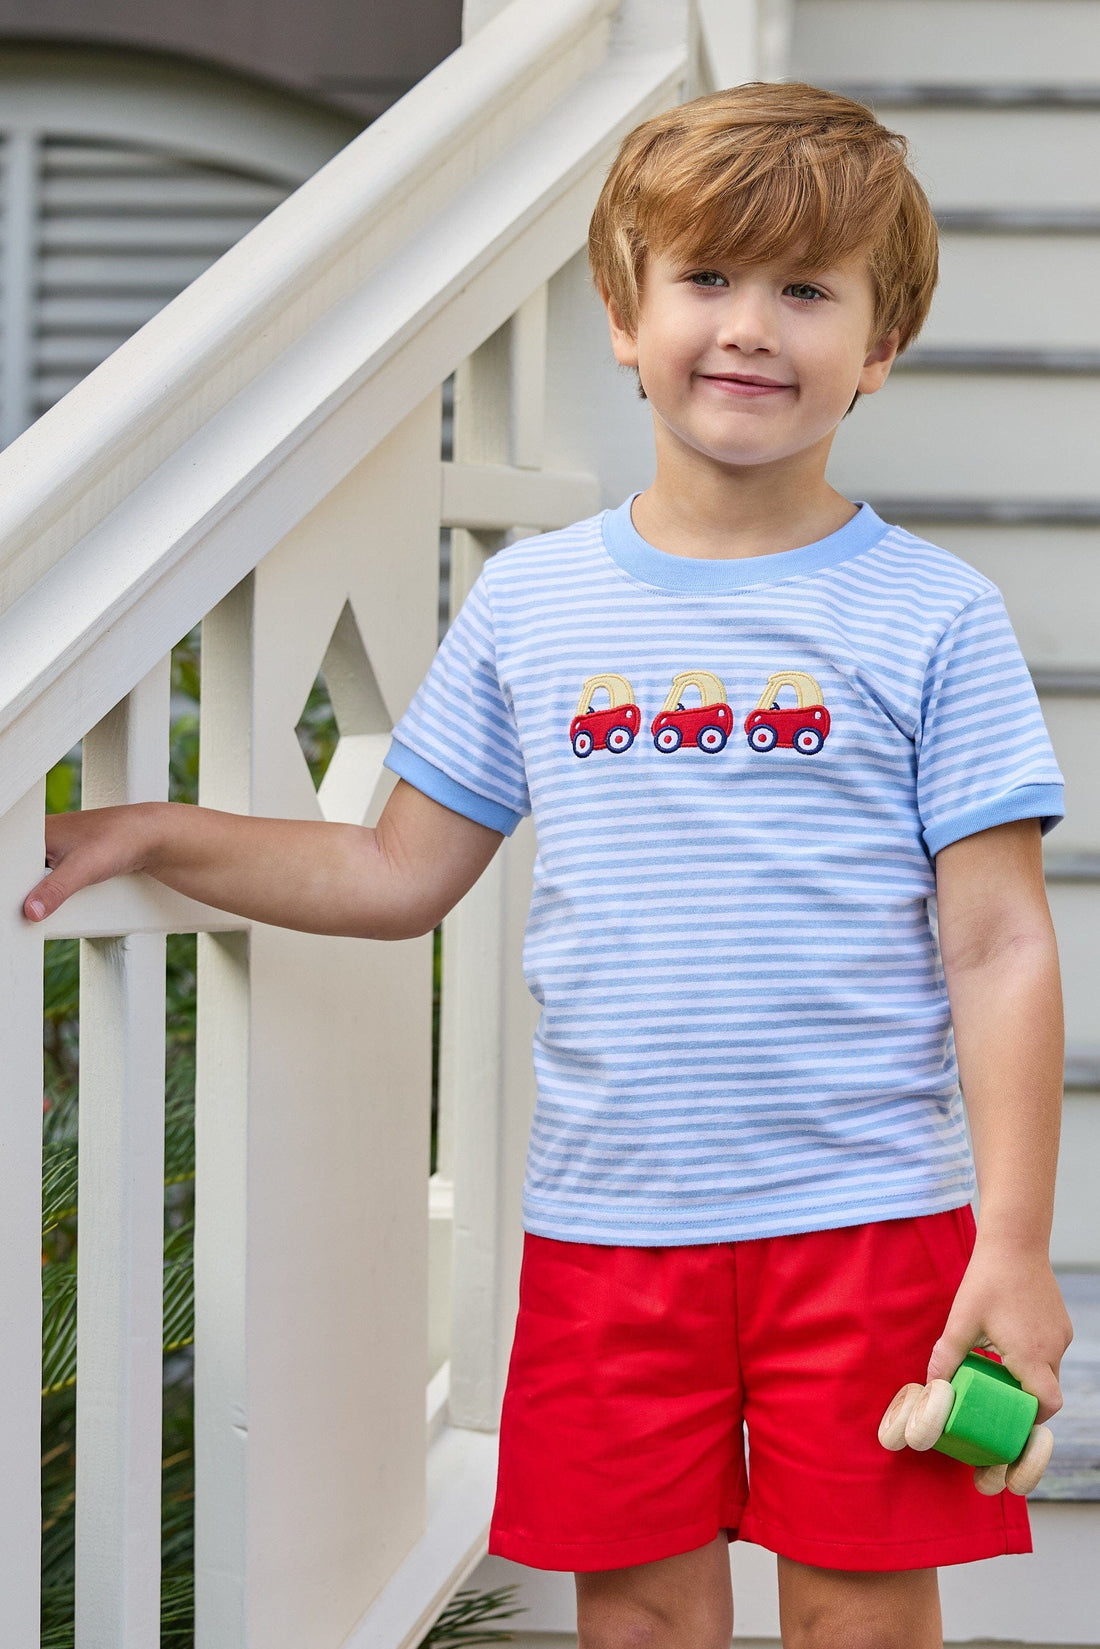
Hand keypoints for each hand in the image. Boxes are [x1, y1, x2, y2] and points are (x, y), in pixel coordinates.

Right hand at [23, 805, 157, 921]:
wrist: (149, 836)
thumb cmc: (117, 839)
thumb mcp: (82, 868)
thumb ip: (55, 890)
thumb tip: (31, 911)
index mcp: (39, 831)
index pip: (14, 862)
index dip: (16, 885)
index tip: (22, 901)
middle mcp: (45, 837)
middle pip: (24, 872)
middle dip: (28, 890)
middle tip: (35, 906)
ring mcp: (58, 848)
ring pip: (39, 877)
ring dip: (44, 891)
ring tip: (50, 899)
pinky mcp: (71, 859)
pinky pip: (54, 879)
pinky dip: (57, 890)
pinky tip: (62, 895)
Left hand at [926, 1236, 1072, 1421]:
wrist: (1015, 1242)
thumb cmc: (988, 1281)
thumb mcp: (961, 1321)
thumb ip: (946, 1357)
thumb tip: (932, 1385)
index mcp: (1032, 1354)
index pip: (1048, 1404)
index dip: (1032, 1417)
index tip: (1010, 1415)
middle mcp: (1053, 1348)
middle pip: (1047, 1391)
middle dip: (1024, 1398)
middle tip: (997, 1393)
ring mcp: (1061, 1334)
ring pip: (1050, 1370)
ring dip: (1028, 1374)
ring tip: (999, 1362)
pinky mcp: (1061, 1322)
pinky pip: (1051, 1350)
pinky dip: (1034, 1355)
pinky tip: (1009, 1339)